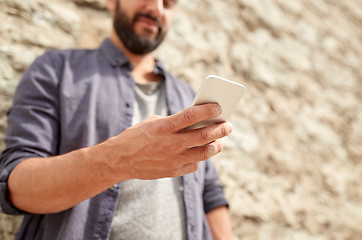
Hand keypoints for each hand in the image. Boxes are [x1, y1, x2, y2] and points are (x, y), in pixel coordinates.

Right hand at [103, 103, 232, 179]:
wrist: (120, 159)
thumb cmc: (138, 136)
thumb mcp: (154, 121)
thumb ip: (175, 122)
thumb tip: (198, 121)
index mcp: (164, 127)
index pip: (192, 116)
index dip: (208, 111)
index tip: (219, 107)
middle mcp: (170, 144)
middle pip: (203, 136)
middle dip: (220, 129)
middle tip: (228, 126)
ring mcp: (173, 160)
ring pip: (204, 153)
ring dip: (216, 145)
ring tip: (220, 140)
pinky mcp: (173, 171)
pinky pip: (194, 164)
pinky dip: (201, 157)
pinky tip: (201, 152)